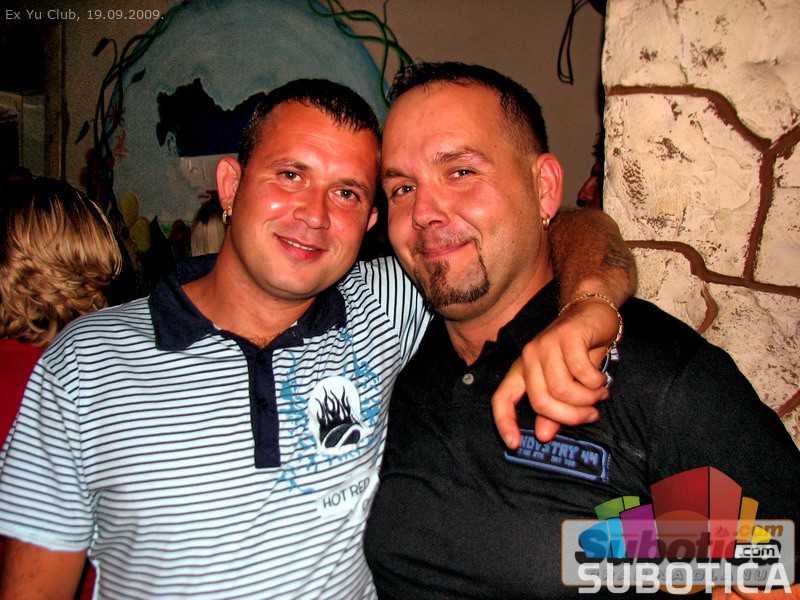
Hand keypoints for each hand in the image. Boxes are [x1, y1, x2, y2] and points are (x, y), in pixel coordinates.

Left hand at [491, 297, 620, 448]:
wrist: (593, 312)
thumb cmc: (579, 352)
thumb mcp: (567, 384)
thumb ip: (553, 410)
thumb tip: (544, 435)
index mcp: (522, 371)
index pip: (502, 398)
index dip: (504, 422)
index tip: (514, 444)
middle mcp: (529, 357)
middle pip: (541, 401)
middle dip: (571, 416)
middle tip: (591, 414)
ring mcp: (546, 344)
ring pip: (562, 389)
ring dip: (587, 399)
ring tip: (600, 394)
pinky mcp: (566, 336)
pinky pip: (581, 372)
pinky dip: (596, 382)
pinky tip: (601, 379)